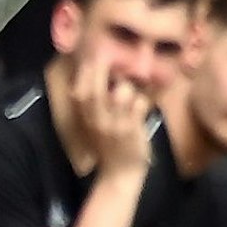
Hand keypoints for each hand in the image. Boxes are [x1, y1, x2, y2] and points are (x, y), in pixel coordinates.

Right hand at [71, 57, 152, 175]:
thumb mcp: (94, 122)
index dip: (87, 67)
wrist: (119, 173)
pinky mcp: (131, 128)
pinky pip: (140, 104)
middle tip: (112, 55)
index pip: (81, 85)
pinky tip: (146, 104)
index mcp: (85, 113)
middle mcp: (95, 116)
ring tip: (136, 87)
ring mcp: (113, 122)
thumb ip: (95, 102)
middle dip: (103, 67)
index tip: (93, 53)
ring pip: (122, 91)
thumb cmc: (108, 144)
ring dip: (130, 86)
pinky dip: (144, 101)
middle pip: (96, 84)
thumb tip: (104, 77)